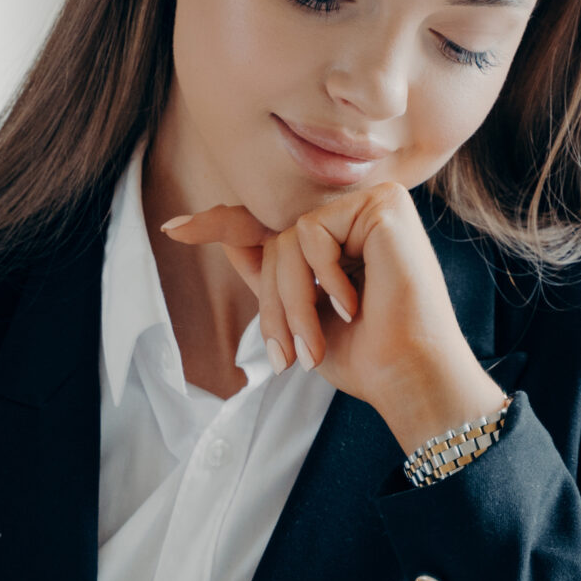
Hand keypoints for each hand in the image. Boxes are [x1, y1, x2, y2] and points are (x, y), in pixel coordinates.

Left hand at [161, 182, 503, 450]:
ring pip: (289, 239)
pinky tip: (353, 305)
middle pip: (276, 243)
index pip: (272, 228)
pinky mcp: (383, 204)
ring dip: (291, 303)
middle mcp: (357, 217)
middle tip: (287, 356)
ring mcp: (371, 206)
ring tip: (313, 346)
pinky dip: (323, 277)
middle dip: (273, 305)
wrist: (407, 376)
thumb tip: (226, 233)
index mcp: (342, 241)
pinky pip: (312, 231)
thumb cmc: (366, 357)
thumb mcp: (301, 316)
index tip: (173, 228)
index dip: (219, 225)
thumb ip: (271, 274)